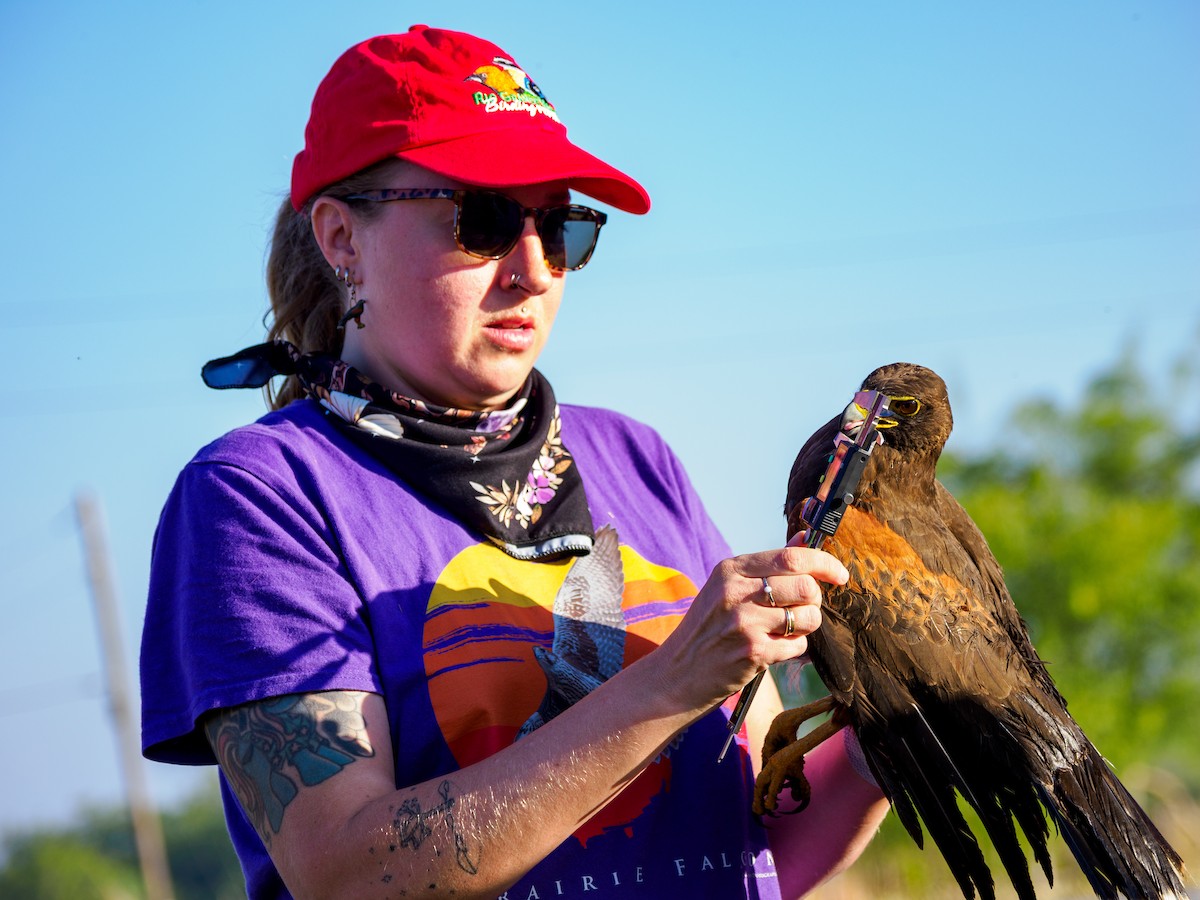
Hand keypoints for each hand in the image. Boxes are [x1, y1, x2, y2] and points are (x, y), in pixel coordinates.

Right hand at [649, 540, 848, 712]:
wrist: (677, 673)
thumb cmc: (707, 628)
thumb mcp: (726, 588)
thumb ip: (766, 565)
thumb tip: (803, 540)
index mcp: (730, 570)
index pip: (791, 557)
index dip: (824, 563)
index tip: (839, 574)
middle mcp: (736, 592)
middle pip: (805, 585)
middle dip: (814, 598)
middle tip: (803, 608)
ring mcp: (744, 623)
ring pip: (807, 616)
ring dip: (807, 625)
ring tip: (787, 629)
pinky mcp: (754, 653)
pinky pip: (798, 645)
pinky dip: (794, 648)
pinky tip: (774, 648)